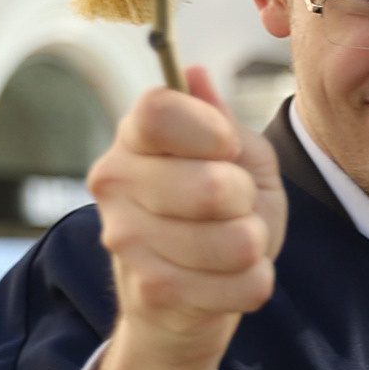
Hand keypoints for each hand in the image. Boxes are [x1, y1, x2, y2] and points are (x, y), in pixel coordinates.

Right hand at [85, 63, 286, 369]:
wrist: (187, 295)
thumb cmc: (218, 212)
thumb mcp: (233, 155)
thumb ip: (221, 119)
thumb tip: (194, 74)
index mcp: (134, 135)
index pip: (159, 111)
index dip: (209, 130)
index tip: (227, 148)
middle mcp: (114, 181)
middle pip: (212, 187)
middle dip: (247, 199)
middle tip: (235, 206)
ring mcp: (126, 239)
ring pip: (236, 241)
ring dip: (254, 244)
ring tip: (234, 243)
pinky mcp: (150, 291)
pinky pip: (242, 284)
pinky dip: (254, 281)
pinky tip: (229, 278)